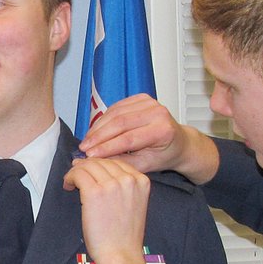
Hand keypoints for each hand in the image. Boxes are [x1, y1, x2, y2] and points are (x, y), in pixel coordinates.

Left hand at [63, 158, 151, 263]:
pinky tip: (68, 185)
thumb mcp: (134, 204)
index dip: (100, 165)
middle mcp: (128, 179)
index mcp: (141, 181)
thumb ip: (124, 187)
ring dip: (76, 171)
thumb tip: (101, 172)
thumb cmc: (124, 236)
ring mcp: (112, 184)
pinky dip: (70, 177)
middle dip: (86, 166)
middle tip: (76, 173)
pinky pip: (78, 174)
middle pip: (102, 162)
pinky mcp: (94, 191)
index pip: (116, 162)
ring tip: (71, 181)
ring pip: (88, 165)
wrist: (120, 254)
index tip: (90, 170)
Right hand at [77, 94, 217, 183]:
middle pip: (120, 123)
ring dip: (98, 127)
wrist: (178, 142)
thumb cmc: (164, 155)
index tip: (91, 156)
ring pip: (115, 113)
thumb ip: (123, 162)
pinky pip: (116, 107)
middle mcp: (158, 112)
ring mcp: (150, 102)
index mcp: (162, 130)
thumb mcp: (145, 165)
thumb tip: (98, 161)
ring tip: (87, 141)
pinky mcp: (141, 98)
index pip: (129, 139)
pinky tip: (95, 130)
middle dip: (98, 136)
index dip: (107, 147)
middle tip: (84, 148)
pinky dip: (103, 119)